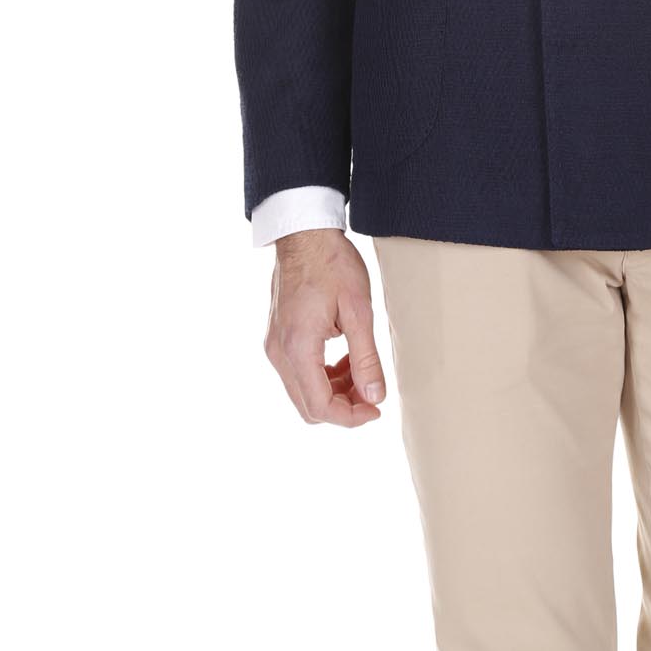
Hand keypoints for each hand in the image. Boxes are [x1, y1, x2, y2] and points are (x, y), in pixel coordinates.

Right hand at [264, 228, 387, 424]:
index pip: (319, 406)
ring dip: (333, 392)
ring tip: (361, 373)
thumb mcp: (358, 310)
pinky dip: (321, 376)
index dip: (350, 417)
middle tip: (372, 394)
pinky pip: (297, 373)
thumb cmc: (332, 264)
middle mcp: (279, 352)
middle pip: (308, 405)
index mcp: (298, 347)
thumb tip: (375, 397)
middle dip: (343, 407)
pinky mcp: (276, 336)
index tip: (376, 410)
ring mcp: (274, 344)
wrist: (304, 233)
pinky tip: (343, 359)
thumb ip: (365, 358)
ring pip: (302, 392)